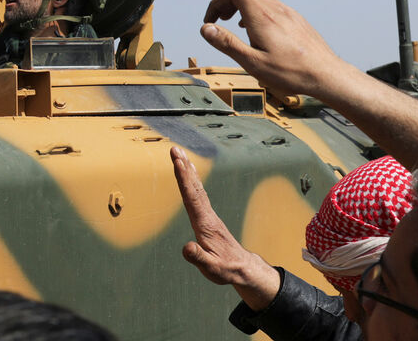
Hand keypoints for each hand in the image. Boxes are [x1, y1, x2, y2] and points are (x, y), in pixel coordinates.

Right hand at [170, 146, 279, 309]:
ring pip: (197, 188)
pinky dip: (192, 181)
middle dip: (184, 168)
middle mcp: (207, 215)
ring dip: (187, 171)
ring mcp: (209, 215)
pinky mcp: (208, 217)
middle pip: (194, 187)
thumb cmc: (226, 268)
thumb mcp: (211, 268)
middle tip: (175, 149)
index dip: (184, 180)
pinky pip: (198, 194)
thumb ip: (198, 258)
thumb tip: (186, 248)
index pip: (192, 198)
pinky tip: (189, 175)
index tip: (178, 162)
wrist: (242, 268)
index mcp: (205, 224)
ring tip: (179, 155)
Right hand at [200, 0, 356, 97]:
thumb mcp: (253, 64)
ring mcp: (286, 12)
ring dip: (236, 4)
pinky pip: (268, 4)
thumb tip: (205, 28)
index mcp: (260, 17)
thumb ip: (227, 44)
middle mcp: (274, 9)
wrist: (327, 75)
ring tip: (229, 23)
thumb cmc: (292, 73)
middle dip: (221, 1)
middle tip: (210, 22)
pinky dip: (252, 9)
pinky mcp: (294, 18)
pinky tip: (252, 27)